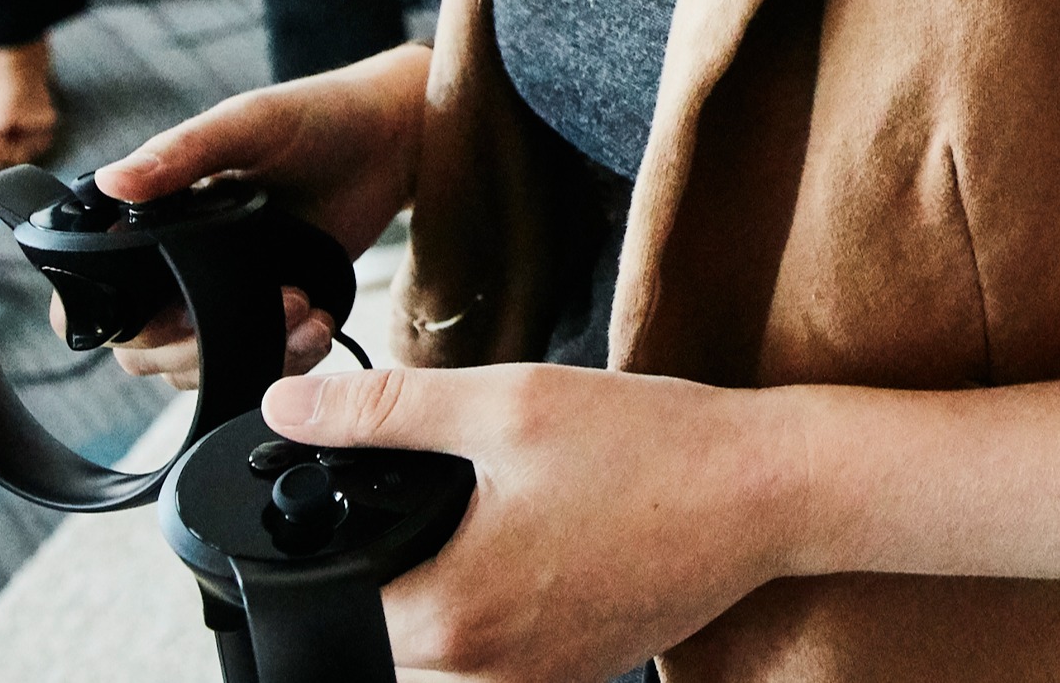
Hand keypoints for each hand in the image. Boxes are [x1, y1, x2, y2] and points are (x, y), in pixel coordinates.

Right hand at [86, 40, 424, 387]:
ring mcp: (224, 290)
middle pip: (144, 347)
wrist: (397, 139)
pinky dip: (281, 360)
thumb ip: (181, 153)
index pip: (99, 289)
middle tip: (266, 303)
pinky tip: (316, 329)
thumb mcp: (246, 125)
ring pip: (196, 366)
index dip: (120, 319)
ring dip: (243, 354)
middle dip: (196, 346)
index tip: (173, 316)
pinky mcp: (272, 309)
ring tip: (302, 311)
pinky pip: (253, 361)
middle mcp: (179, 260)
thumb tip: (113, 182)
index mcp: (153, 215)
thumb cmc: (317, 115)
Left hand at [263, 362, 797, 682]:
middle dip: (393, 566)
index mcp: (453, 613)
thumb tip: (288, 406)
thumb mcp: (507, 404)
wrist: (771, 490)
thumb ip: (383, 411)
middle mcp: (488, 672)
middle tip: (453, 494)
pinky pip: (499, 662)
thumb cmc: (655, 448)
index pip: (333, 609)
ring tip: (496, 523)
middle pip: (381, 639)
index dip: (333, 545)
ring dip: (442, 596)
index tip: (381, 491)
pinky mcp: (576, 677)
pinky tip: (541, 553)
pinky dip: (498, 615)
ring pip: (436, 659)